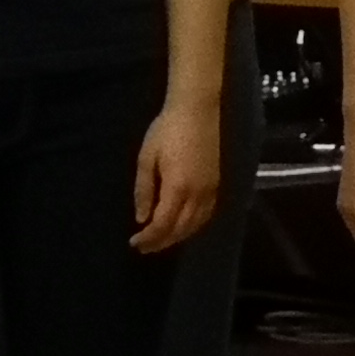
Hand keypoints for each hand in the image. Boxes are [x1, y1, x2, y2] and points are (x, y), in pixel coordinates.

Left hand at [130, 96, 220, 252]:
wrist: (199, 108)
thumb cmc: (168, 130)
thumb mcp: (146, 158)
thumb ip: (144, 190)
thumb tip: (142, 218)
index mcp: (178, 188)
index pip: (163, 224)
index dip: (149, 238)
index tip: (134, 242)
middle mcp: (199, 193)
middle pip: (182, 228)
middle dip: (162, 241)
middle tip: (145, 247)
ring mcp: (213, 188)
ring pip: (197, 223)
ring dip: (179, 236)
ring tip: (162, 239)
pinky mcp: (220, 182)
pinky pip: (208, 213)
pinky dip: (195, 225)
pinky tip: (185, 224)